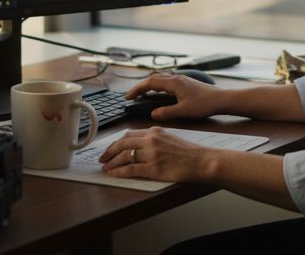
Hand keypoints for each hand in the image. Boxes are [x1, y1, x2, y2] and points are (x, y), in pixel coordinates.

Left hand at [98, 127, 218, 182]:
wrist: (202, 161)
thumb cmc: (189, 152)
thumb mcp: (170, 138)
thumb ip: (154, 139)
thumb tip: (139, 146)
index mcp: (154, 131)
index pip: (128, 134)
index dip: (116, 142)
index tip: (110, 148)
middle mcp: (151, 140)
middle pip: (122, 144)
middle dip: (109, 151)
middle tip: (102, 158)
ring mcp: (152, 154)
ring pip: (124, 156)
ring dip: (112, 162)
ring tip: (105, 167)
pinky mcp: (154, 168)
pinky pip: (131, 169)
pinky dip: (119, 171)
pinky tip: (113, 173)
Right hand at [124, 73, 225, 120]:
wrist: (222, 99)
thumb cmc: (205, 104)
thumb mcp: (184, 111)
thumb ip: (167, 113)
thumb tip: (152, 114)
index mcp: (174, 83)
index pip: (150, 83)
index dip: (137, 89)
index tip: (128, 96)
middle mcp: (176, 78)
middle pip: (153, 79)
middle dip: (140, 87)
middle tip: (131, 96)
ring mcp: (181, 80)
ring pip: (160, 79)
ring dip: (149, 86)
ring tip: (141, 94)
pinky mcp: (186, 83)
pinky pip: (166, 82)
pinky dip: (158, 86)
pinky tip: (159, 94)